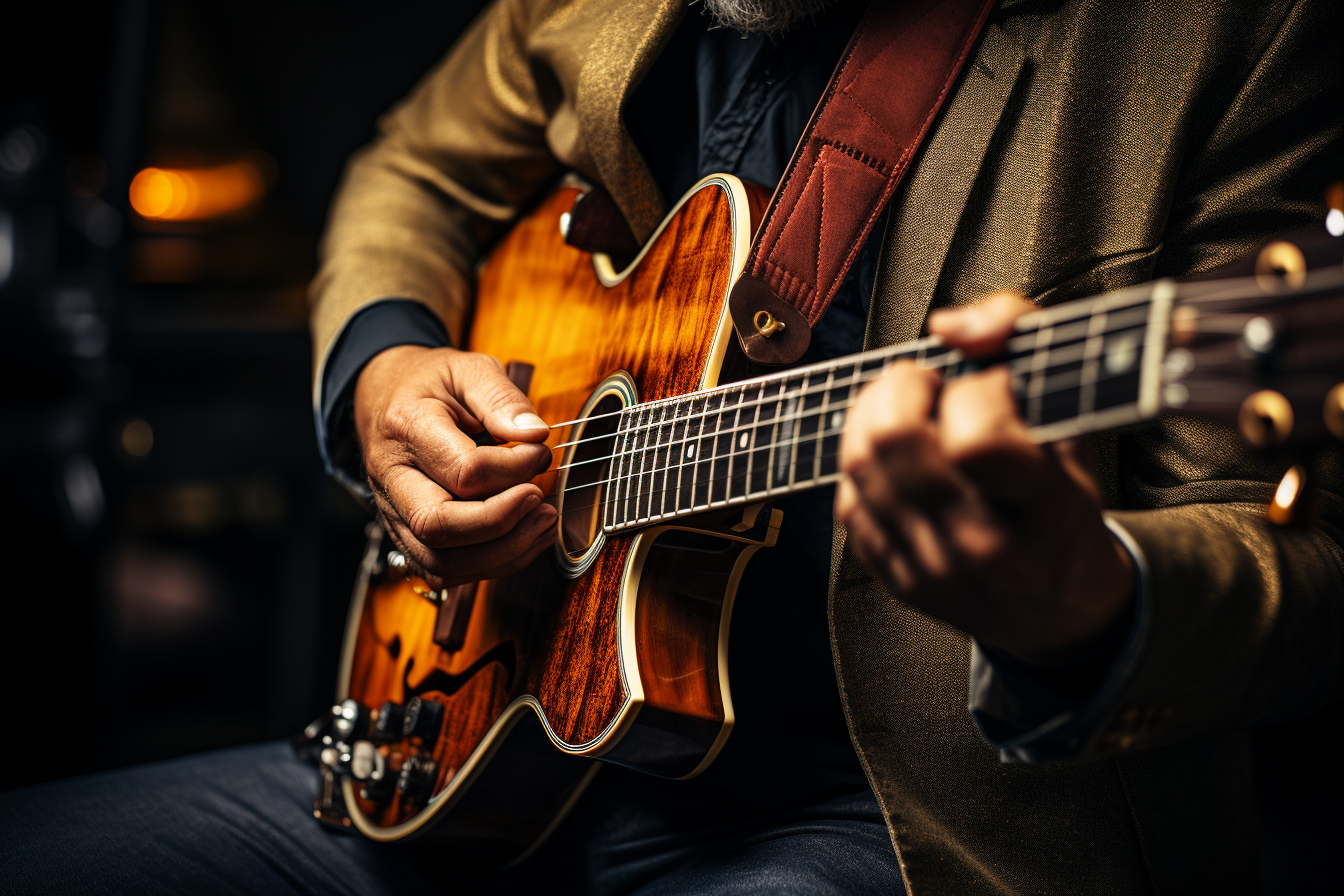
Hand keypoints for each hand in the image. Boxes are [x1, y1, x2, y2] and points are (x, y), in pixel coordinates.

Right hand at [354, 345, 557, 586]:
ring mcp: (392, 512)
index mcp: (405, 427)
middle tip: (541, 500)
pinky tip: (523, 539)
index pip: (463, 470)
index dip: (514, 469)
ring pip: (439, 561)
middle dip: (502, 522)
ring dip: (501, 553)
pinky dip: (489, 565)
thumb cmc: (430, 384)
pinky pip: (442, 570)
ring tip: (542, 523)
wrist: (384, 397)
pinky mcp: (405, 535)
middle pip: (438, 526)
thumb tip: (535, 435)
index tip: (540, 452)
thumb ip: (502, 398)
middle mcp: (391, 477)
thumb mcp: (468, 369)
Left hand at [835, 292, 1133, 667]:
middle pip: (894, 440)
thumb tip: (947, 326)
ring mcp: (931, 569)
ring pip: (859, 463)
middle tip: (929, 383)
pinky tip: (898, 459)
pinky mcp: (894, 578)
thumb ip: (1022, 339)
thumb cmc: (1062, 501)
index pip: (977, 440)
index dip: (975, 391)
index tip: (990, 386)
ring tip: (909, 409)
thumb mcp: (1075, 420)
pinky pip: (848, 499)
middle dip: (902, 386)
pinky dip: (864, 464)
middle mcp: (981, 547)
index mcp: (1043, 510)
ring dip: (873, 414)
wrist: (1056, 607)